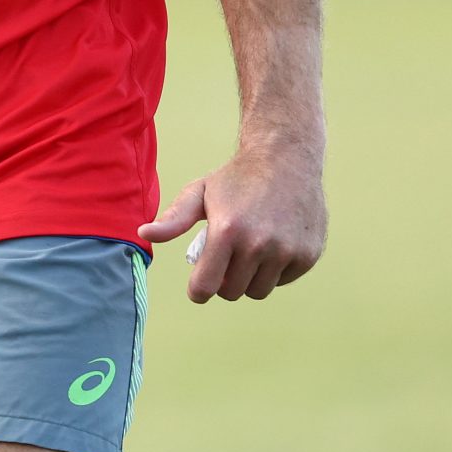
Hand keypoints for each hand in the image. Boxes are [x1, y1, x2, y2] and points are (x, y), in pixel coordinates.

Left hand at [140, 133, 326, 302]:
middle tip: (224, 262)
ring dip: (249, 279)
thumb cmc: (236, 178)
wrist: (287, 160)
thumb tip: (143, 233)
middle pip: (232, 292)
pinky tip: (270, 248)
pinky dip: (274, 272)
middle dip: (223, 282)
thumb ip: (173, 218)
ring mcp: (286, 251)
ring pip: (258, 291)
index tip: (198, 288)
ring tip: (245, 256)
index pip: (206, 286)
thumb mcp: (199, 192)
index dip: (198, 292)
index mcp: (227, 231)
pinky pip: (282, 281)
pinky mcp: (307, 255)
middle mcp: (259, 244)